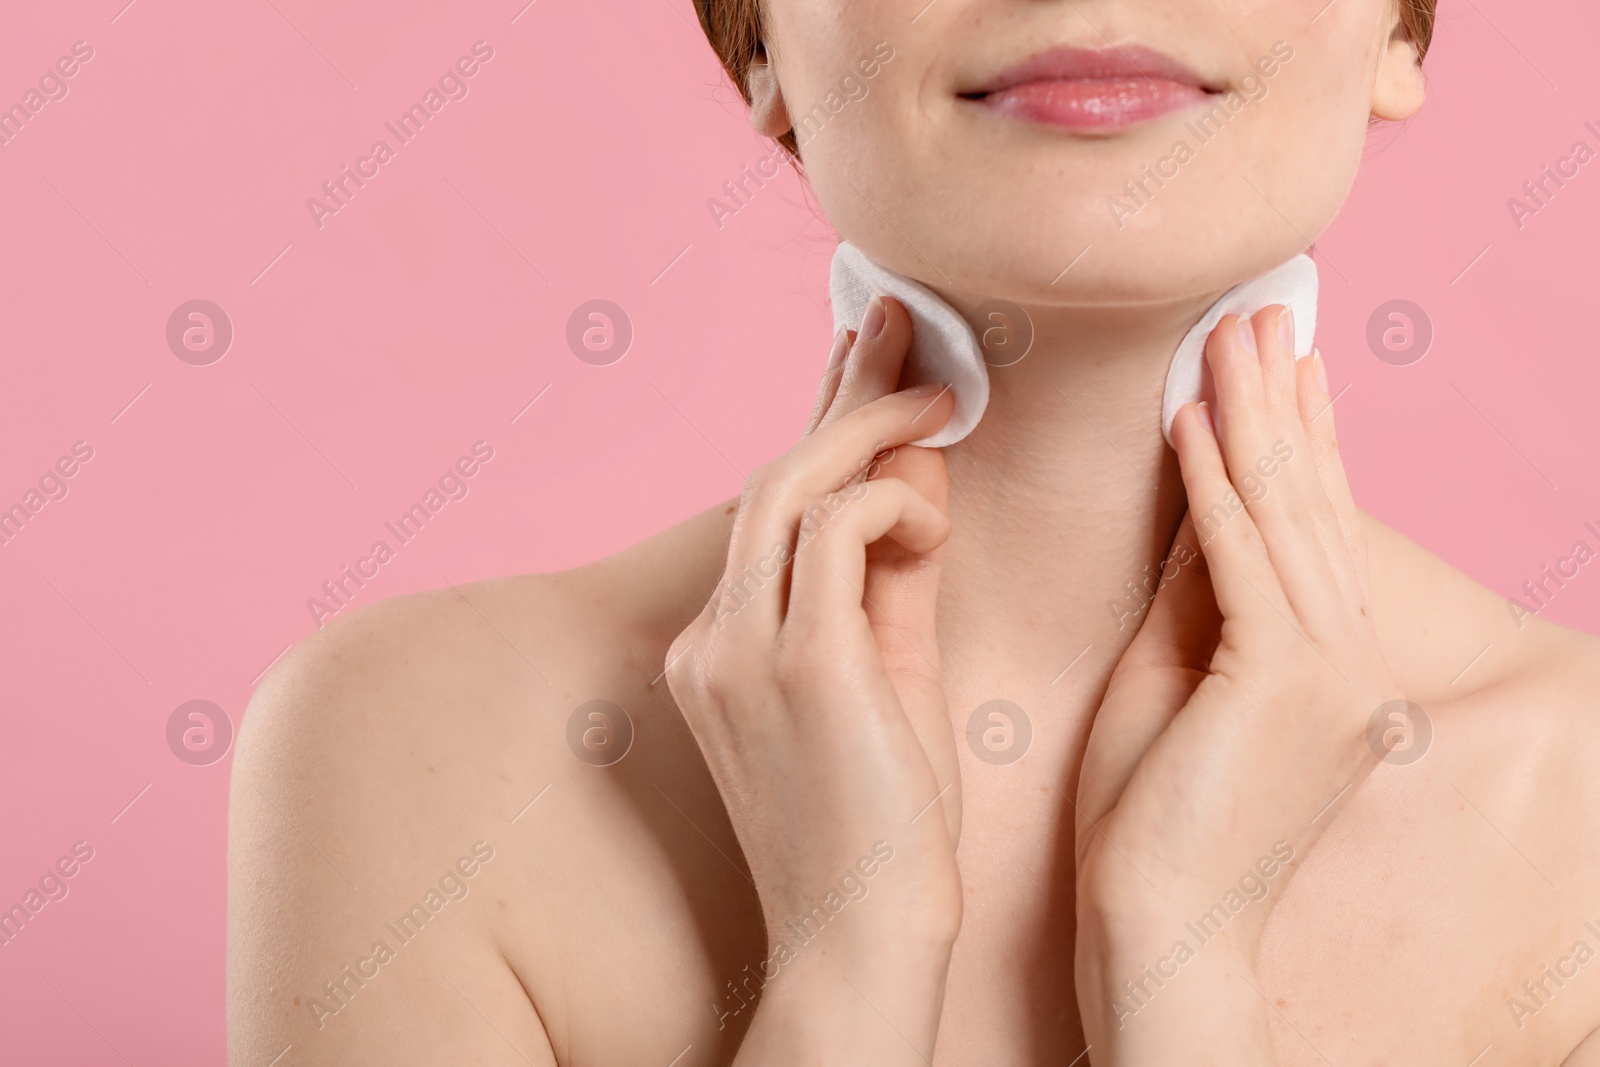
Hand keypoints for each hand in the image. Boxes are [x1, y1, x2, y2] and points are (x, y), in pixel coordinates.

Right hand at [665, 296, 961, 1062]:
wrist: (863, 940)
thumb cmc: (882, 822)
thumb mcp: (887, 678)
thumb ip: (893, 576)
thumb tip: (915, 475)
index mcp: (725, 645)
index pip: (772, 507)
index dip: (819, 420)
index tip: (864, 353)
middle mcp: (714, 637)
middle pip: (771, 477)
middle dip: (841, 392)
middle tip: (902, 320)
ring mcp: (741, 651)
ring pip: (789, 488)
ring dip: (870, 428)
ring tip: (939, 396)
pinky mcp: (794, 666)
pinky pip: (836, 534)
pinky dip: (891, 504)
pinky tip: (936, 516)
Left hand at [1072, 305, 1400, 1061]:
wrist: (1157, 928)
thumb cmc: (1151, 817)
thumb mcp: (1175, 678)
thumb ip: (1196, 593)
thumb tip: (1192, 502)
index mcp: (1329, 666)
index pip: (1309, 528)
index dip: (1294, 439)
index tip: (1277, 366)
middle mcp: (1349, 660)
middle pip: (1310, 503)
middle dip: (1280, 402)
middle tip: (1259, 313)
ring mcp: (1332, 673)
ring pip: (1285, 514)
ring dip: (1251, 416)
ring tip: (1230, 334)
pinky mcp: (1285, 683)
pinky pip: (1241, 559)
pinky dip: (1213, 484)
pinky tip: (1192, 419)